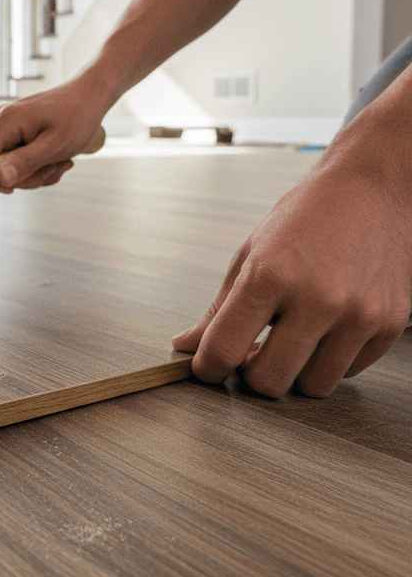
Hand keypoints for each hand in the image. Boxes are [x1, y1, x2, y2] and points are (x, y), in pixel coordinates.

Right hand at [0, 77, 106, 191]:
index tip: (16, 186)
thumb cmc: (78, 115)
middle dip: (25, 176)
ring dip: (36, 173)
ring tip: (60, 161)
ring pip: (9, 167)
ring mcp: (8, 127)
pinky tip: (56, 159)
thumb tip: (0, 179)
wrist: (92, 95)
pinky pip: (19, 159)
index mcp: (5, 122)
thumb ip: (26, 162)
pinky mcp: (17, 131)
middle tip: (53, 168)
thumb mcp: (55, 145)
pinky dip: (38, 166)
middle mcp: (1, 122)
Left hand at [172, 154, 411, 396]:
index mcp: (269, 276)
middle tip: (254, 354)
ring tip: (294, 338)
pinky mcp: (389, 325)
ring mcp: (358, 315)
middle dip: (254, 375)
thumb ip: (219, 308)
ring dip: (296, 372)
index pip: (224, 350)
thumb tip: (186, 346)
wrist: (373, 189)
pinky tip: (328, 327)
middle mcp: (316, 298)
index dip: (209, 368)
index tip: (210, 368)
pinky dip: (332, 359)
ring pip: (313, 386)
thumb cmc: (307, 217)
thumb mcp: (251, 254)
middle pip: (269, 382)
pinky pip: (349, 371)